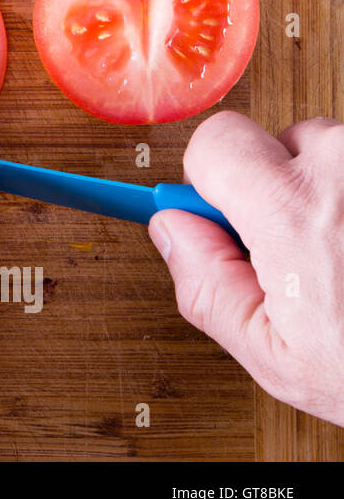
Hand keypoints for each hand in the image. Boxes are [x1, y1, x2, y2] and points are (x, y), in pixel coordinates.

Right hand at [149, 111, 343, 425]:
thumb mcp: (278, 357)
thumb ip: (207, 286)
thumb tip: (172, 231)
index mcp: (295, 211)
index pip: (217, 141)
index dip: (210, 180)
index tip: (213, 203)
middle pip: (283, 143)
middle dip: (282, 189)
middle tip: (307, 253)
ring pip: (340, 153)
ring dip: (340, 193)